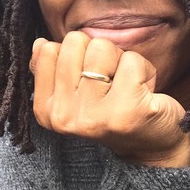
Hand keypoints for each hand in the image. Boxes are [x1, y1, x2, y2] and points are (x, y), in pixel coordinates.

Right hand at [30, 31, 189, 167]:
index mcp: (45, 110)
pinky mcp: (127, 111)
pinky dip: (145, 70)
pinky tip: (144, 93)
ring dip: (121, 60)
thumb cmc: (111, 111)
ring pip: (102, 47)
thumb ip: (52, 68)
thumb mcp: (73, 93)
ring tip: (126, 86)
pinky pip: (133, 60)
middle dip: (98, 53)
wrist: (149, 146)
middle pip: (75, 42)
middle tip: (110, 82)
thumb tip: (39, 43)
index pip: (48, 50)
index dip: (75, 55)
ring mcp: (93, 116)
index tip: (87, 80)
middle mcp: (63, 117)